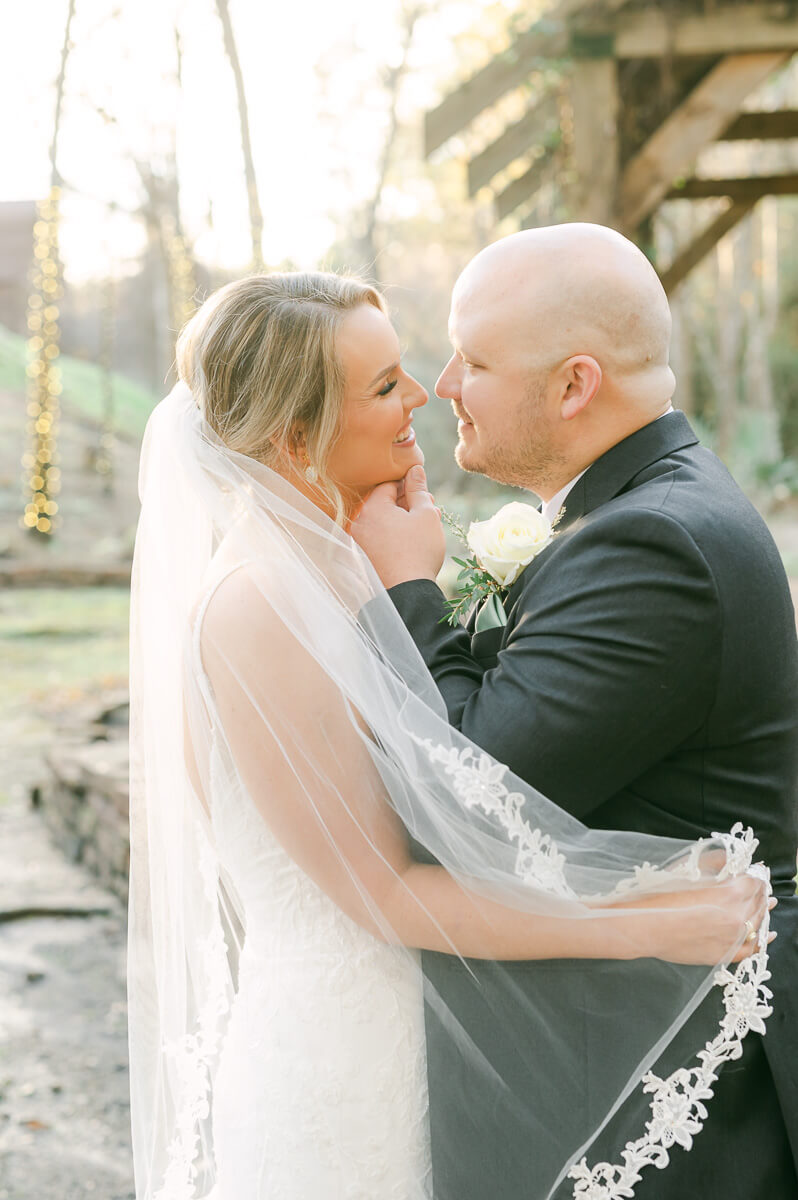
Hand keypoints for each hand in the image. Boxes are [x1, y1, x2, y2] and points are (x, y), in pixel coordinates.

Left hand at [351, 465, 445, 588]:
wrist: (407, 591)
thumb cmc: (418, 550)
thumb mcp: (425, 514)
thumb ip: (418, 489)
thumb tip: (415, 469)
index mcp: (372, 508)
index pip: (389, 485)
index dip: (409, 485)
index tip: (424, 493)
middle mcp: (359, 522)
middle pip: (385, 503)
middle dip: (408, 503)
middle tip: (430, 509)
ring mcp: (359, 541)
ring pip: (383, 520)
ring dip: (404, 519)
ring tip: (427, 525)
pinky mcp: (363, 557)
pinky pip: (379, 536)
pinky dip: (394, 534)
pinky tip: (414, 539)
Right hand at [629, 874, 775, 965]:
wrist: (645, 925)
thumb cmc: (663, 895)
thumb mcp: (690, 869)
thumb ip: (717, 861)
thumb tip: (735, 860)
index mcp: (731, 892)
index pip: (755, 881)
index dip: (756, 874)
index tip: (755, 871)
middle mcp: (737, 916)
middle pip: (760, 901)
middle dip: (761, 891)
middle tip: (759, 885)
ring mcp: (733, 938)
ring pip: (758, 922)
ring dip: (763, 910)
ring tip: (765, 903)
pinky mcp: (725, 953)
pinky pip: (752, 948)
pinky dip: (762, 940)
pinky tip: (766, 933)